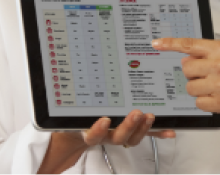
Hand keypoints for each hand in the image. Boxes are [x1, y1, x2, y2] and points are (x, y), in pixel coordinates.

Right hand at [38, 111, 173, 174]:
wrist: (73, 132)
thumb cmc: (73, 118)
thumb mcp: (67, 111)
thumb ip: (64, 104)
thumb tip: (49, 82)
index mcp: (88, 130)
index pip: (91, 135)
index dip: (97, 130)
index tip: (103, 121)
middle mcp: (104, 134)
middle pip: (116, 137)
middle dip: (128, 127)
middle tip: (136, 114)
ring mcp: (118, 133)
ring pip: (132, 137)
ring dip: (143, 128)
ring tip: (150, 116)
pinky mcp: (130, 131)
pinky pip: (145, 135)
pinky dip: (158, 132)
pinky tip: (170, 131)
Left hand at [151, 38, 219, 114]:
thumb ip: (212, 52)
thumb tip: (188, 58)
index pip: (189, 44)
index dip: (170, 44)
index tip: (156, 44)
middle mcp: (219, 65)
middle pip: (186, 69)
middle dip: (193, 72)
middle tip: (206, 74)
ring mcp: (219, 85)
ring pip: (190, 87)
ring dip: (199, 88)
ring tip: (216, 86)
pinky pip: (199, 102)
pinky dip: (206, 101)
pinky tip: (219, 96)